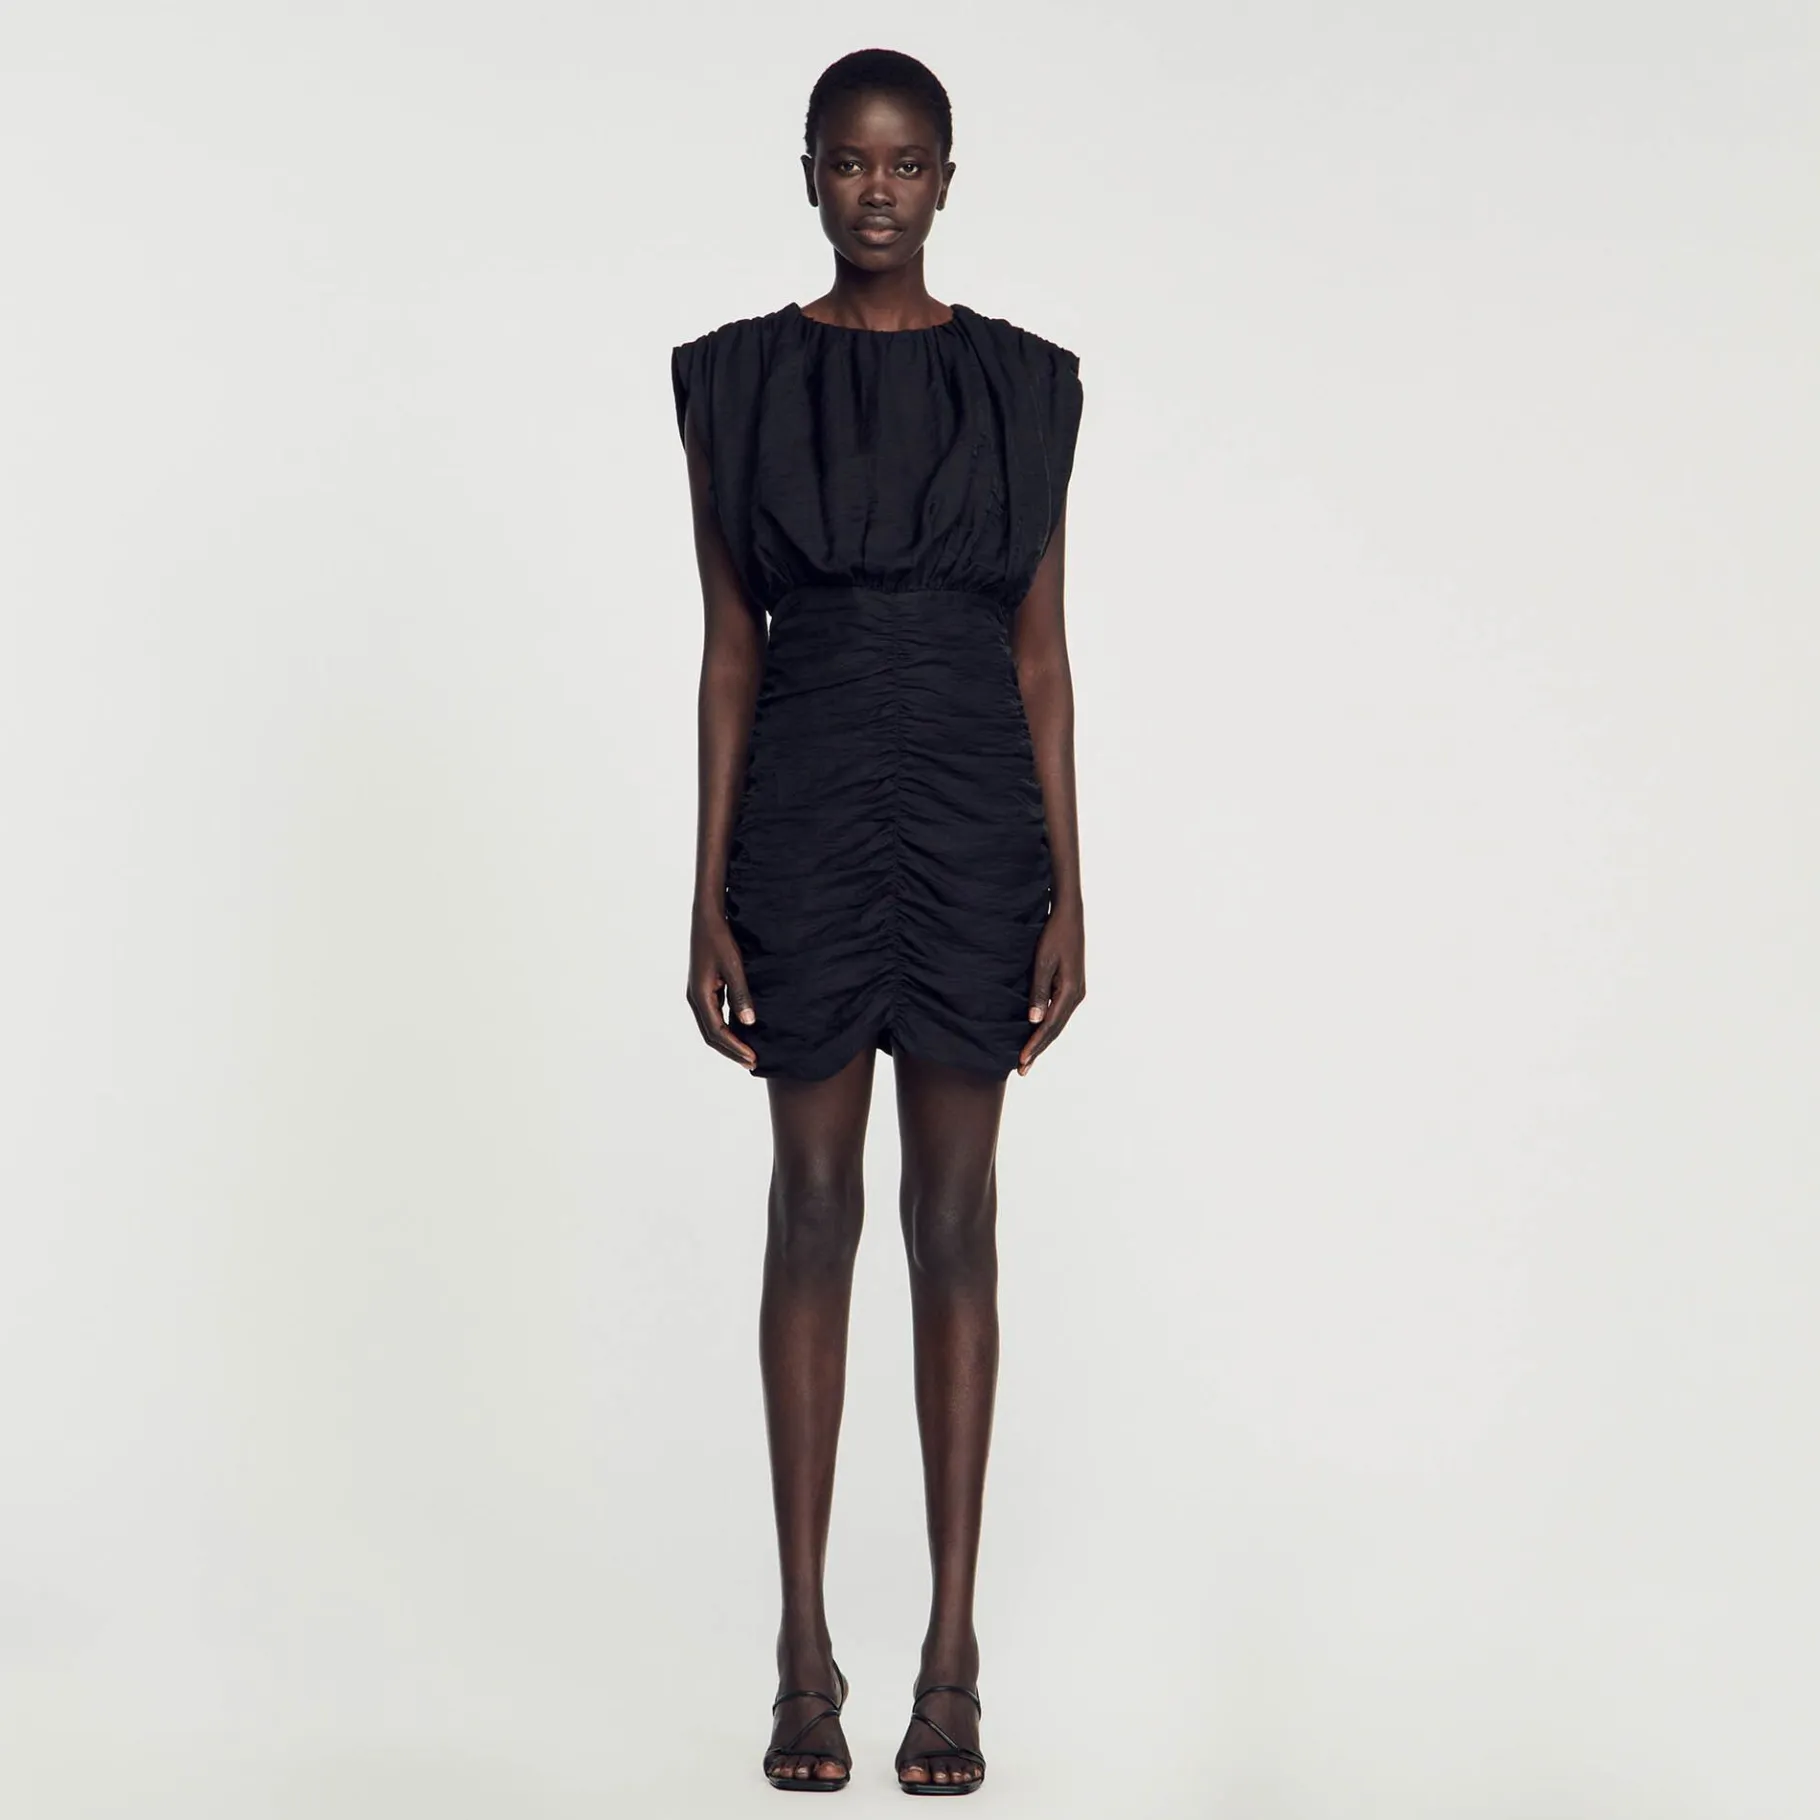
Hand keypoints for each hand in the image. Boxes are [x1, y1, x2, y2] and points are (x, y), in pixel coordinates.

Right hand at [688, 903, 758, 1069]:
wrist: (707, 916)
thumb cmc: (720, 938)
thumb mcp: (734, 965)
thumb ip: (741, 994)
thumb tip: (748, 1023)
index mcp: (700, 995)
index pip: (717, 1032)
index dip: (735, 1047)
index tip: (752, 1058)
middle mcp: (696, 998)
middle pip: (712, 1034)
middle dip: (731, 1050)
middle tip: (752, 1062)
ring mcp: (699, 993)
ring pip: (712, 1026)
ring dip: (729, 1041)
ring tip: (748, 1052)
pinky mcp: (705, 987)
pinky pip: (714, 1015)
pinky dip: (726, 1027)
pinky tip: (741, 1030)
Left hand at [1017, 900, 1084, 1074]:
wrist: (1069, 916)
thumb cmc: (1053, 935)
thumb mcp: (1042, 962)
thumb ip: (1038, 992)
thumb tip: (1034, 1020)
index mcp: (1070, 992)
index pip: (1050, 1026)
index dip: (1034, 1045)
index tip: (1021, 1061)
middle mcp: (1076, 996)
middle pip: (1055, 1030)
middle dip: (1038, 1049)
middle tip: (1022, 1069)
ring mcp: (1076, 992)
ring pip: (1057, 1023)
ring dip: (1042, 1040)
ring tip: (1027, 1057)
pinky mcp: (1071, 987)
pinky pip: (1058, 1013)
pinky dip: (1047, 1027)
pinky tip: (1036, 1033)